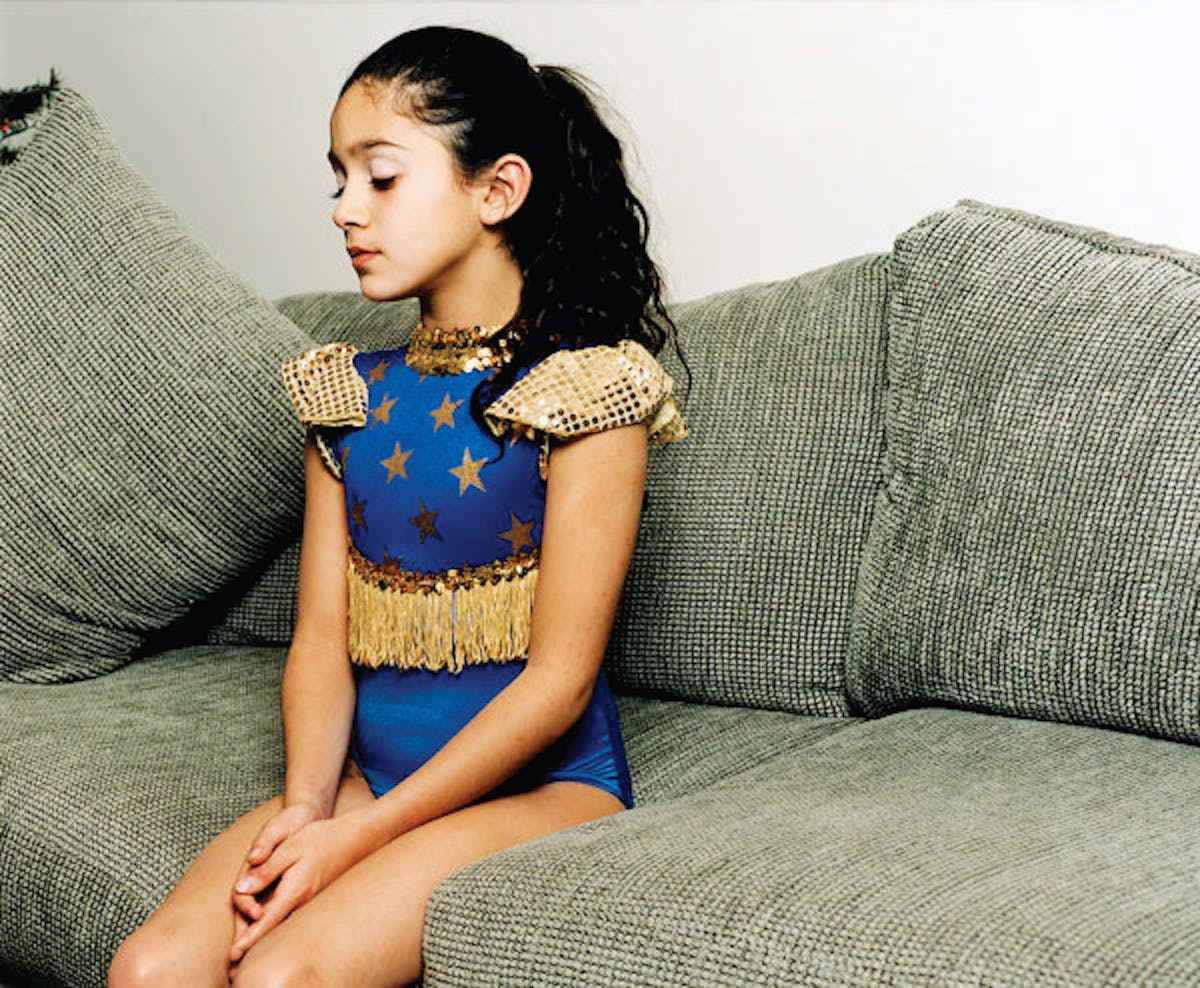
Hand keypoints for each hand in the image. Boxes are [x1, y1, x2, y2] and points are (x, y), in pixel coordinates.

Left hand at [228, 814, 368, 963]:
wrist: (355, 838)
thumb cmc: (322, 839)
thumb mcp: (290, 848)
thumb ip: (266, 870)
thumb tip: (241, 888)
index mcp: (294, 891)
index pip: (267, 921)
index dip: (248, 939)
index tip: (233, 954)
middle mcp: (302, 902)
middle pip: (272, 929)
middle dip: (252, 947)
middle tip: (233, 966)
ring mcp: (309, 902)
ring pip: (280, 925)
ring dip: (262, 938)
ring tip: (244, 952)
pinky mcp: (312, 897)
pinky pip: (289, 916)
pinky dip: (273, 926)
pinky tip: (266, 929)